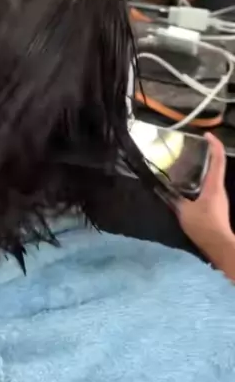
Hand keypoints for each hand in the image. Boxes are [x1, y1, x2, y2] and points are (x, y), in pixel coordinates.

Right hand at [178, 135, 232, 258]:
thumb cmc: (204, 226)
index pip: (218, 159)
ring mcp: (219, 197)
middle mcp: (219, 188)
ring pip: (213, 176)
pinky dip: (202, 179)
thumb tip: (162, 188)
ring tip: (188, 163)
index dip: (214, 144)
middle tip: (192, 147)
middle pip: (217, 165)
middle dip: (208, 153)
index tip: (207, 135)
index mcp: (213, 185)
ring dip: (205, 166)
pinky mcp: (217, 204)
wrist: (220, 246)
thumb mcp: (184, 211)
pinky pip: (210, 186)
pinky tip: (190, 184)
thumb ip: (174, 198)